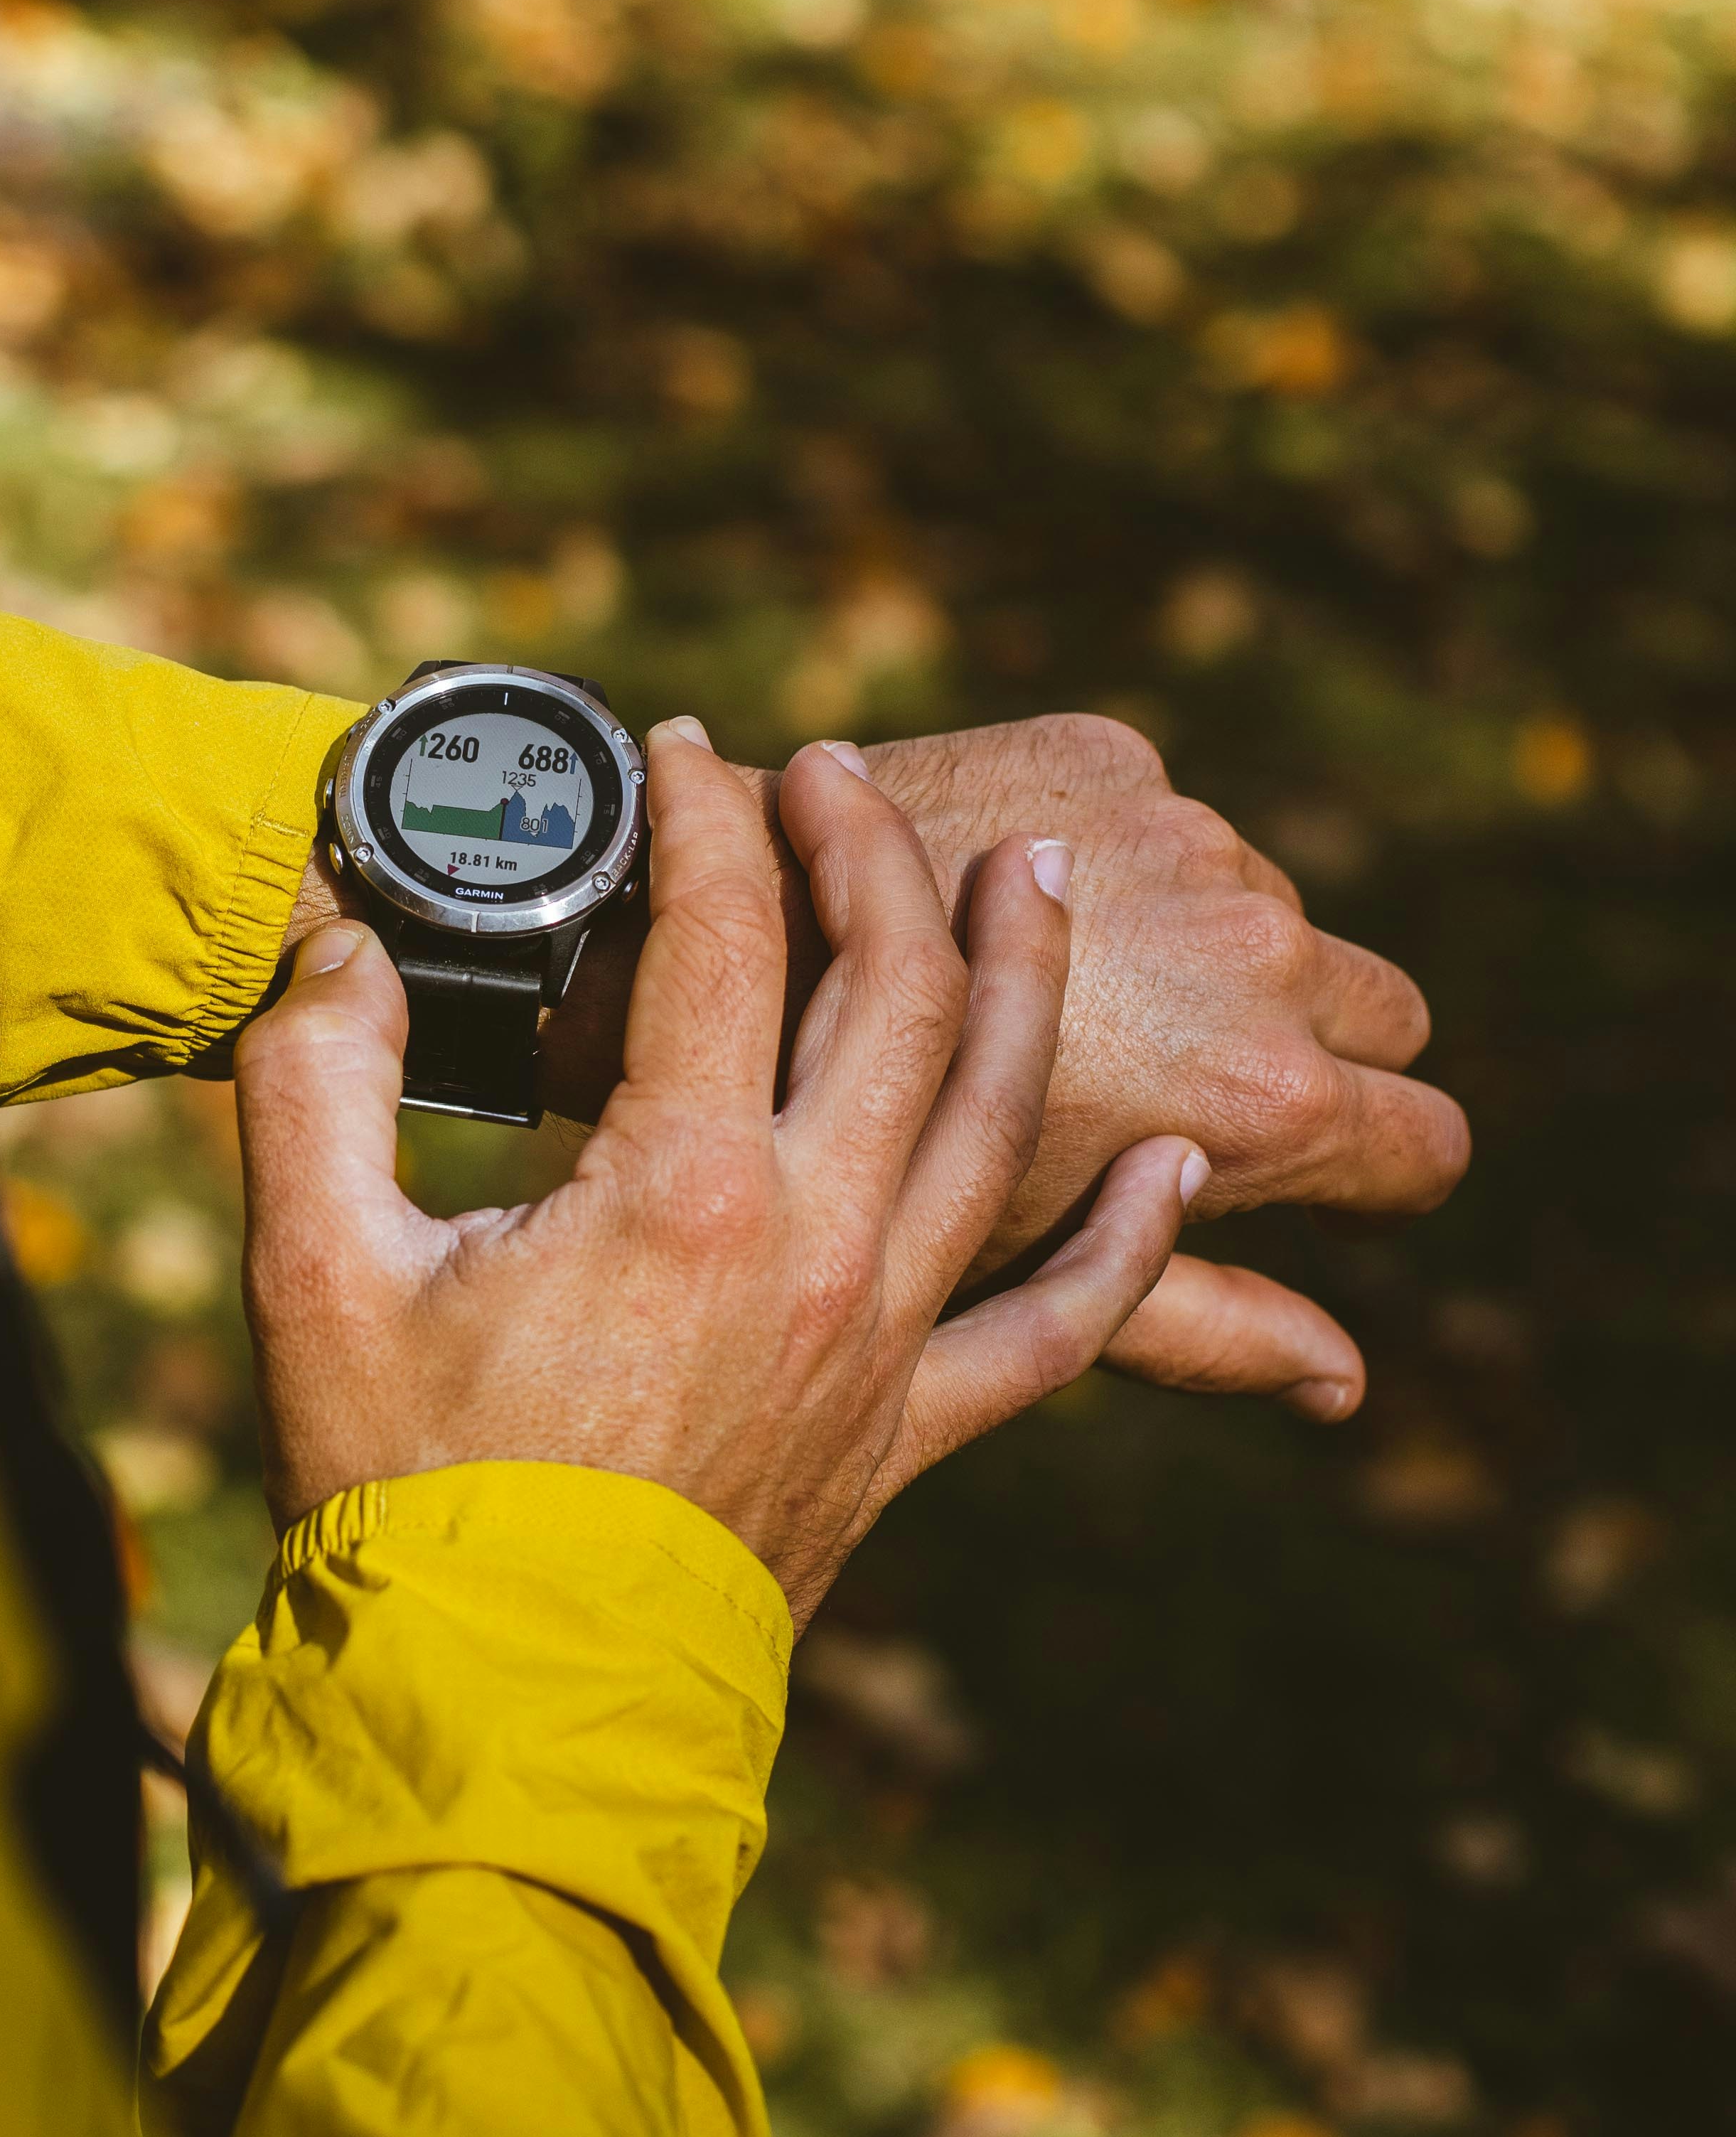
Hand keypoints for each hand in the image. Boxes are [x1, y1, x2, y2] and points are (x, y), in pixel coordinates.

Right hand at [286, 708, 1463, 1425]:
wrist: (502, 1716)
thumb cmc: (402, 1498)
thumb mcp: (314, 1267)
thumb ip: (316, 1077)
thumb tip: (335, 943)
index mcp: (679, 1183)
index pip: (718, 934)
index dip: (699, 816)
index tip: (678, 749)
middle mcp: (815, 1240)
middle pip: (893, 991)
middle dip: (873, 853)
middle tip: (839, 775)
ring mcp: (883, 1339)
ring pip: (999, 1117)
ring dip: (1024, 978)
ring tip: (1041, 871)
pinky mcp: (906, 1434)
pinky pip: (1061, 1332)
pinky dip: (1135, 1250)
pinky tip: (1187, 1174)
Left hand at [839, 713, 1465, 1415]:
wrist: (715, 957)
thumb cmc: (851, 1172)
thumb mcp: (1026, 1282)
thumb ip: (1206, 1325)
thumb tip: (1347, 1387)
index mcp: (1261, 1100)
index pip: (1422, 1143)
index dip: (1376, 1171)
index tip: (1313, 1176)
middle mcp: (1256, 954)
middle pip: (1382, 1008)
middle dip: (1321, 1043)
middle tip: (1197, 1078)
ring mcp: (1186, 841)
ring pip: (1270, 904)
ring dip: (1204, 943)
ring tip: (1072, 988)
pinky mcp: (1105, 749)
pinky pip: (1162, 810)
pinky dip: (1112, 851)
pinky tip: (997, 895)